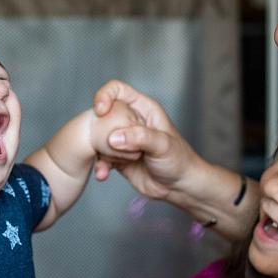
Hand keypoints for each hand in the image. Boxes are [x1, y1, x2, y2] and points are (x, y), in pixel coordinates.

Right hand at [91, 80, 202, 198]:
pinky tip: (103, 174)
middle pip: (104, 114)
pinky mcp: (117, 157)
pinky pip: (101, 157)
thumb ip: (140, 138)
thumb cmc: (179, 160)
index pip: (117, 90)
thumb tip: (113, 137)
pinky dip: (100, 165)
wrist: (178, 186)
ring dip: (100, 150)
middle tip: (108, 144)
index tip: (101, 111)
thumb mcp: (163, 145)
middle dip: (99, 128)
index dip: (105, 96)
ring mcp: (123, 140)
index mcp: (143, 109)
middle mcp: (130, 121)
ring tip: (113, 162)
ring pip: (99, 137)